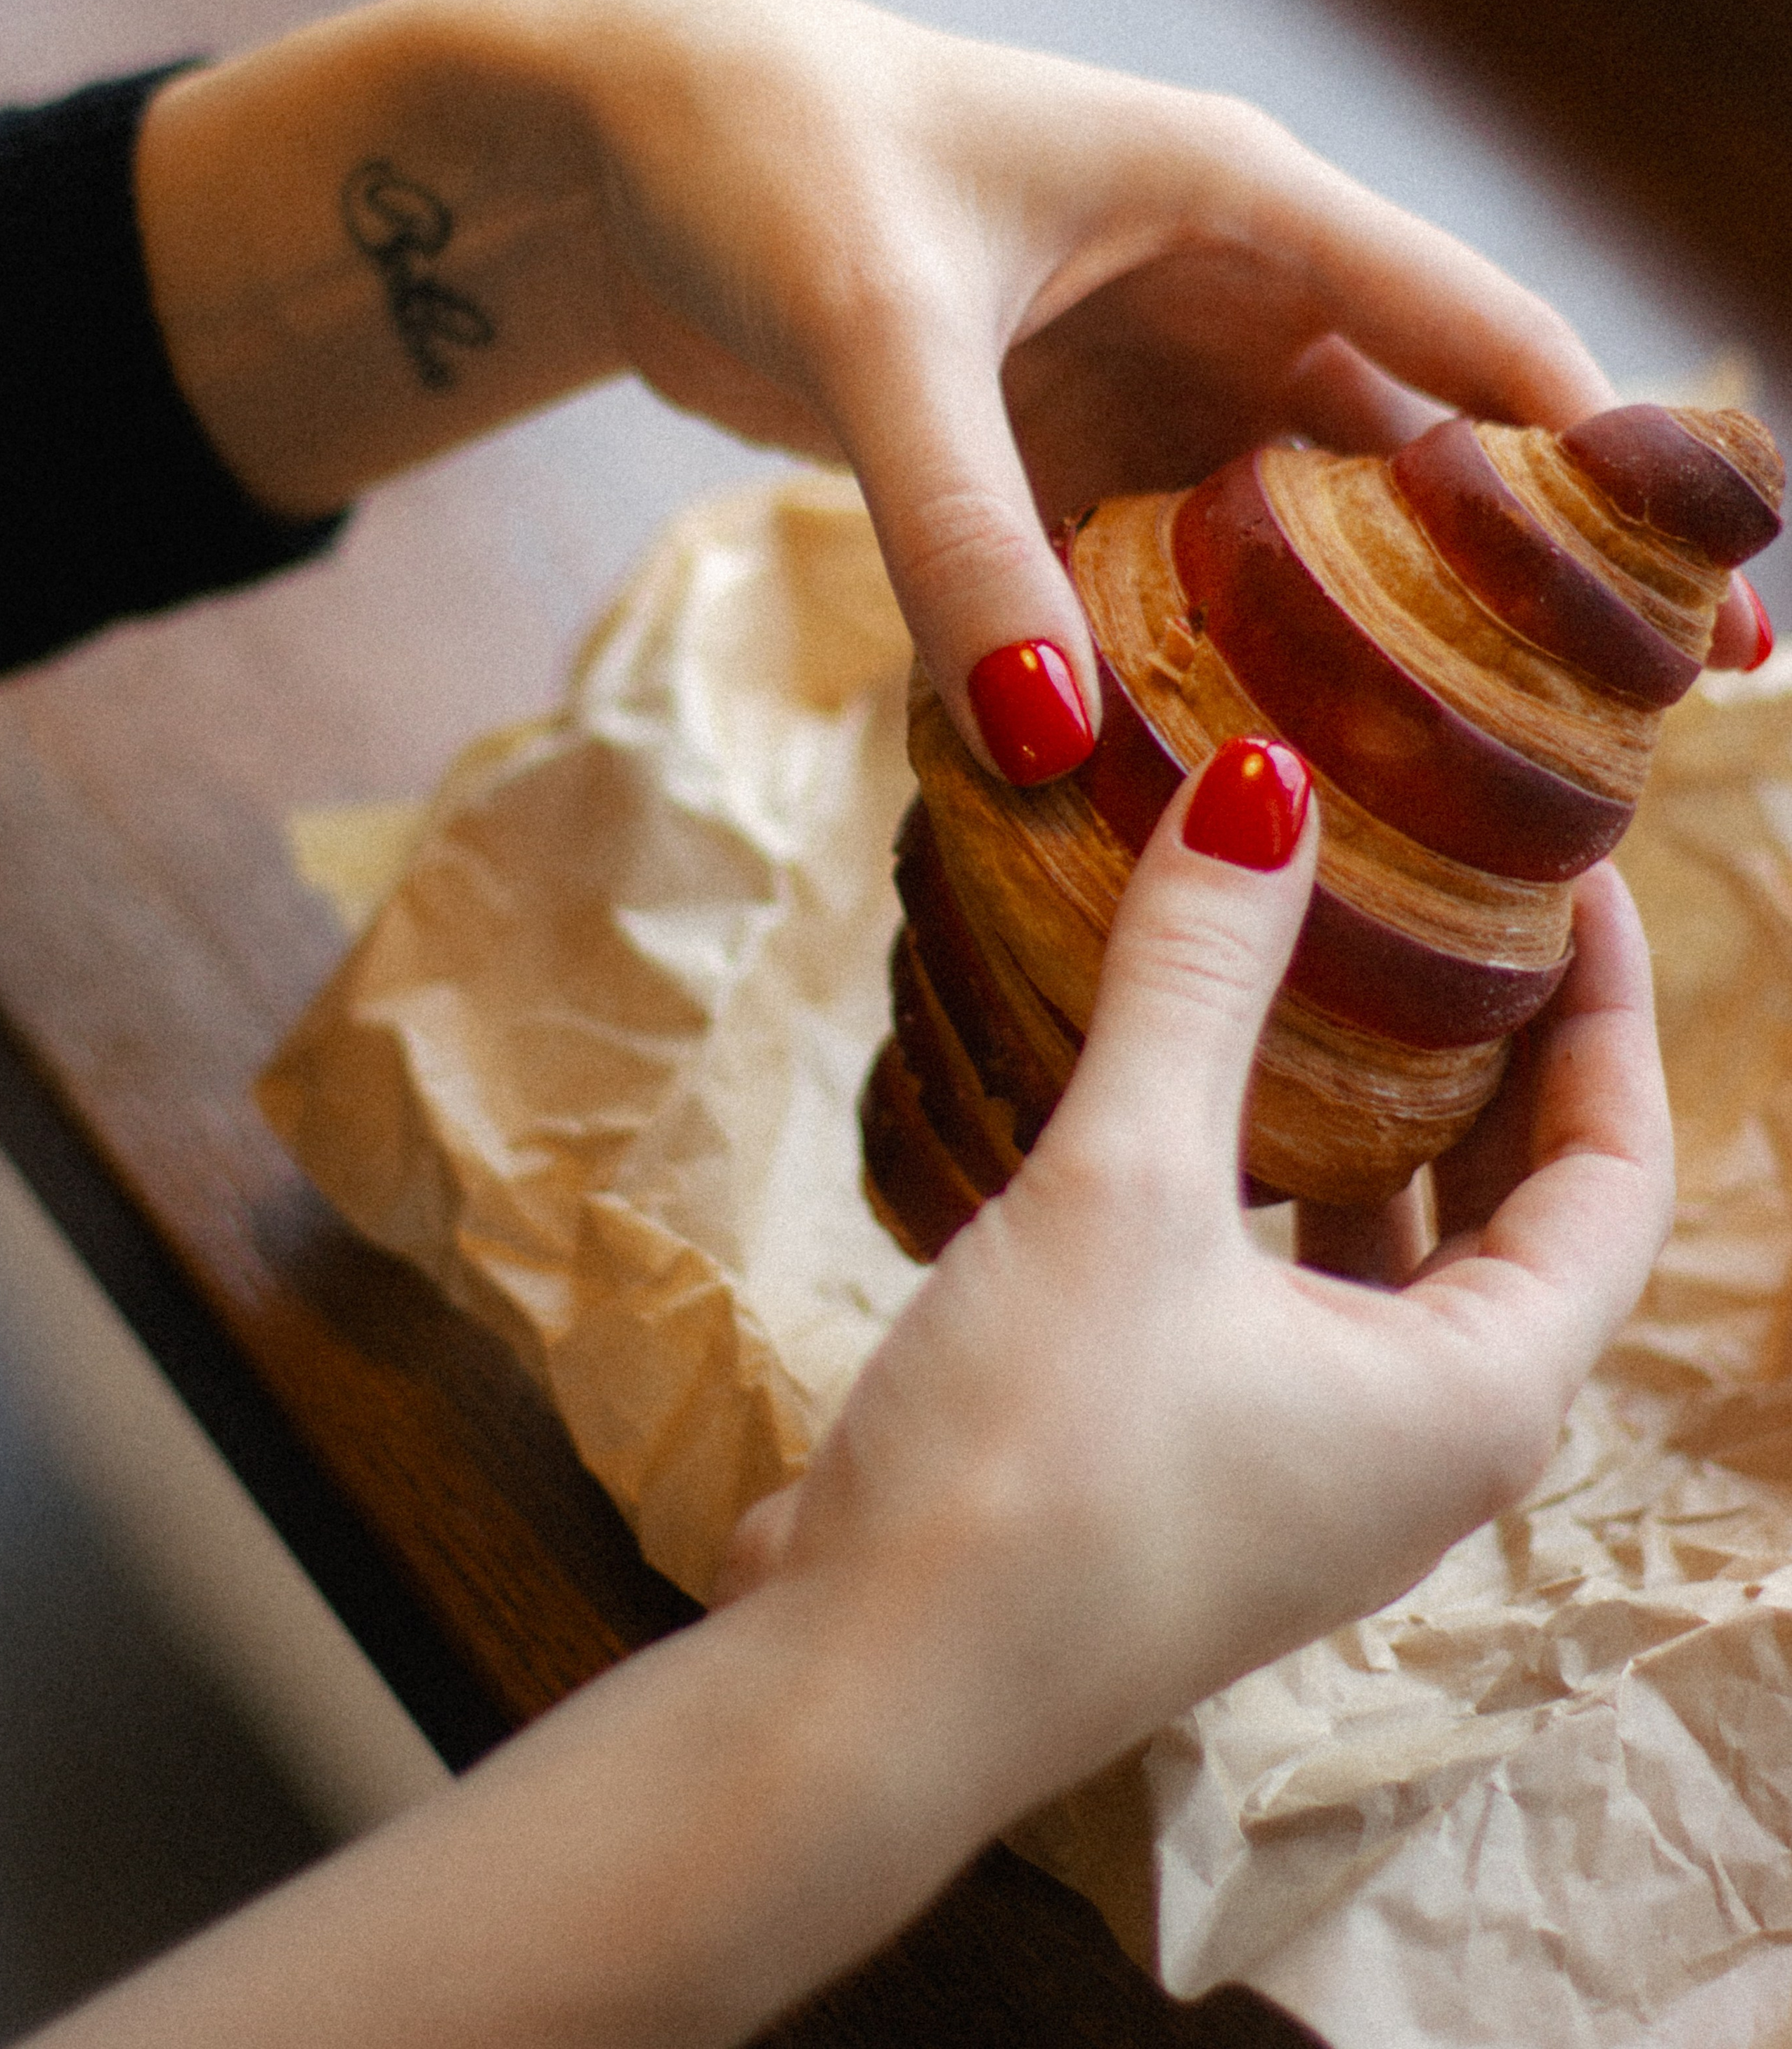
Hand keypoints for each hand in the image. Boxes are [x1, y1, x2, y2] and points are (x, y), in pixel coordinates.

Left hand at [568, 0, 1661, 764]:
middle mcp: (1217, 286)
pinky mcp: (1043, 439)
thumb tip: (1055, 744)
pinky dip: (1184, 657)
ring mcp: (1133, 370)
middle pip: (1413, 460)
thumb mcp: (875, 332)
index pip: (1487, 340)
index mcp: (1241, 203)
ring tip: (1415, 802)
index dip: (1617, 477)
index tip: (1716, 622)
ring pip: (1284, 535)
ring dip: (1335, 650)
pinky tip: (1211, 765)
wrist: (605, 153)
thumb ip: (964, 530)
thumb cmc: (759, 163)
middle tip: (1592, 761)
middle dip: (1498, 598)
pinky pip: (1153, 566)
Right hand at [719, 776, 1673, 1819]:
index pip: (1617, 1168)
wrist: (862, 1694)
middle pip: (1519, 1214)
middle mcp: (1420, 1447)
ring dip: (1378, 1120)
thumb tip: (1264, 785)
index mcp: (1475, 1394)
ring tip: (1331, 975)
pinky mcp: (1200, 1471)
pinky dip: (1273, 1186)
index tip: (1568, 872)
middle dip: (1498, 1055)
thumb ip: (1199, 979)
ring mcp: (1308, 1472)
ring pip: (1395, 1257)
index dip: (1608, 1006)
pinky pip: (1286, 1293)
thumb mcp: (1127, 1190)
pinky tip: (1188, 1102)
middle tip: (1453, 903)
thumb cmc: (1034, 1467)